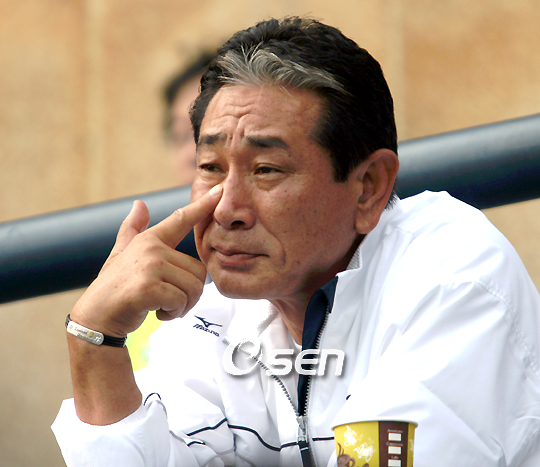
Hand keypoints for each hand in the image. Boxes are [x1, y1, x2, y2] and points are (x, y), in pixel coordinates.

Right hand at [70, 184, 222, 337]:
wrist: (96, 318)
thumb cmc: (113, 287)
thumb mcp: (121, 254)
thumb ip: (133, 230)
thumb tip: (139, 205)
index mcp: (150, 239)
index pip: (181, 218)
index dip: (203, 204)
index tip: (220, 190)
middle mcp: (152, 248)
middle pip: (199, 272)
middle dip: (189, 294)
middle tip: (167, 300)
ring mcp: (150, 266)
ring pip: (193, 289)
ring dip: (182, 306)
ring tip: (161, 305)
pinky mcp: (149, 288)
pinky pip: (181, 301)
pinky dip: (173, 314)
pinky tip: (156, 313)